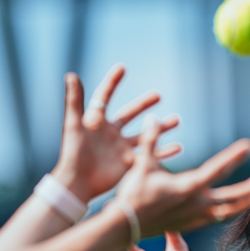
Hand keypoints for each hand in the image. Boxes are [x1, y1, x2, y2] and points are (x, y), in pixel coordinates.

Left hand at [51, 65, 180, 201]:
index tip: (122, 68)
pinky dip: (164, 151)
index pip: (104, 97)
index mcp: (96, 121)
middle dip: (144, 105)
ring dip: (160, 127)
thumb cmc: (72, 153)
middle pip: (129, 114)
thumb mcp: (74, 124)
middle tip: (158, 95)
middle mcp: (110, 133)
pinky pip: (149, 154)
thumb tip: (71, 75)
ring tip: (177, 120)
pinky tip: (178, 147)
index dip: (112, 83)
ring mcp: (120, 147)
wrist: (77, 182)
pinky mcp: (127, 162)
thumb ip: (74, 100)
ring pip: (144, 134)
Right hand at [114, 115, 249, 237]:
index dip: (234, 156)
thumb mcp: (142, 163)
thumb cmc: (133, 193)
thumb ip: (150, 140)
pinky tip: (231, 210)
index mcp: (188, 186)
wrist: (124, 225)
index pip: (217, 168)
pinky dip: (225, 214)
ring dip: (241, 204)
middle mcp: (196, 203)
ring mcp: (194, 217)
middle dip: (248, 188)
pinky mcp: (189, 225)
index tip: (248, 146)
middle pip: (230, 196)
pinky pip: (213, 219)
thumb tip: (152, 117)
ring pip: (225, 212)